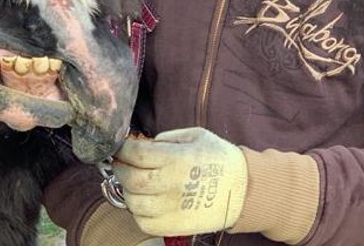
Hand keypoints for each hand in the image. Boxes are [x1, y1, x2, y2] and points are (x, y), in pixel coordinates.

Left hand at [113, 128, 246, 236]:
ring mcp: (171, 209)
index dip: (122, 149)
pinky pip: (143, 222)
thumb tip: (143, 144)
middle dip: (120, 169)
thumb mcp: (196, 136)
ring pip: (133, 203)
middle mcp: (171, 185)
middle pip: (131, 180)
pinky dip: (138, 211)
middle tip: (121, 163)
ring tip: (135, 182)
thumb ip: (167, 138)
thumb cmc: (220, 160)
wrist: (244, 191)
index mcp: (177, 159)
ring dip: (128, 191)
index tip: (119, 146)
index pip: (136, 154)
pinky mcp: (173, 226)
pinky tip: (145, 201)